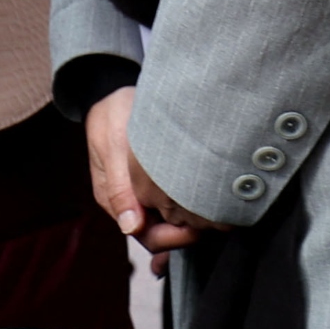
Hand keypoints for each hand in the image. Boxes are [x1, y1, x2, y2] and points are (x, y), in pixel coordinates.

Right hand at [84, 86, 219, 277]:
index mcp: (116, 200)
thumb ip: (120, 187)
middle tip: (216, 221)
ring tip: (217, 211)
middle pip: (160, 234)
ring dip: (191, 220)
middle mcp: (130, 202)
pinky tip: (208, 198)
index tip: (198, 229)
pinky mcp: (154, 180)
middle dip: (187, 233)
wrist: (112, 90)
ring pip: (169, 220)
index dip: (173, 239)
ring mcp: (142, 192)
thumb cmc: (114, 114)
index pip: (146, 236)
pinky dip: (190, 205)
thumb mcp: (115, 146)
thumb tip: (130, 227)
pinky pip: (173, 203)